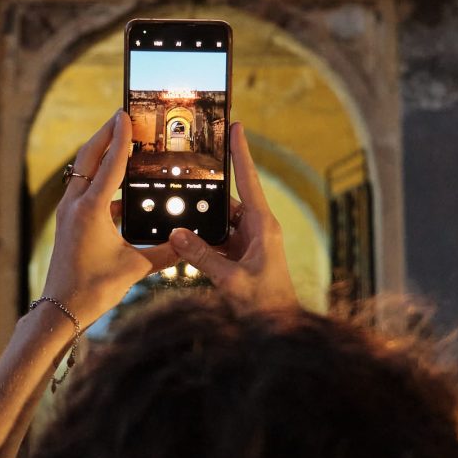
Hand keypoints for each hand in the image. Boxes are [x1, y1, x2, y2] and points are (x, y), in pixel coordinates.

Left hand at [41, 110, 175, 327]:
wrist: (61, 309)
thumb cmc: (94, 288)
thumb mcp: (135, 267)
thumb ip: (165, 252)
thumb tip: (190, 243)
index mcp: (91, 209)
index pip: (110, 164)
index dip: (121, 138)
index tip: (126, 115)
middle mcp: (75, 205)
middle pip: (88, 157)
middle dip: (105, 135)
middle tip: (121, 117)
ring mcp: (68, 212)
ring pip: (83, 172)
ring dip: (100, 155)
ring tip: (121, 144)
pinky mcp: (69, 221)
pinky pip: (84, 190)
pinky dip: (99, 179)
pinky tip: (119, 186)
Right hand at [169, 121, 298, 315]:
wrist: (279, 330)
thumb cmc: (266, 306)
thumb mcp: (231, 280)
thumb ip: (202, 257)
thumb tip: (178, 234)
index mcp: (264, 226)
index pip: (250, 180)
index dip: (241, 152)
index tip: (236, 127)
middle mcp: (259, 229)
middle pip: (228, 201)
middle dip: (206, 195)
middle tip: (185, 179)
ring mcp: (251, 243)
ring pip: (220, 222)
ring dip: (202, 224)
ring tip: (178, 219)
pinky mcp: (242, 257)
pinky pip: (218, 241)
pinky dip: (203, 242)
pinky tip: (185, 244)